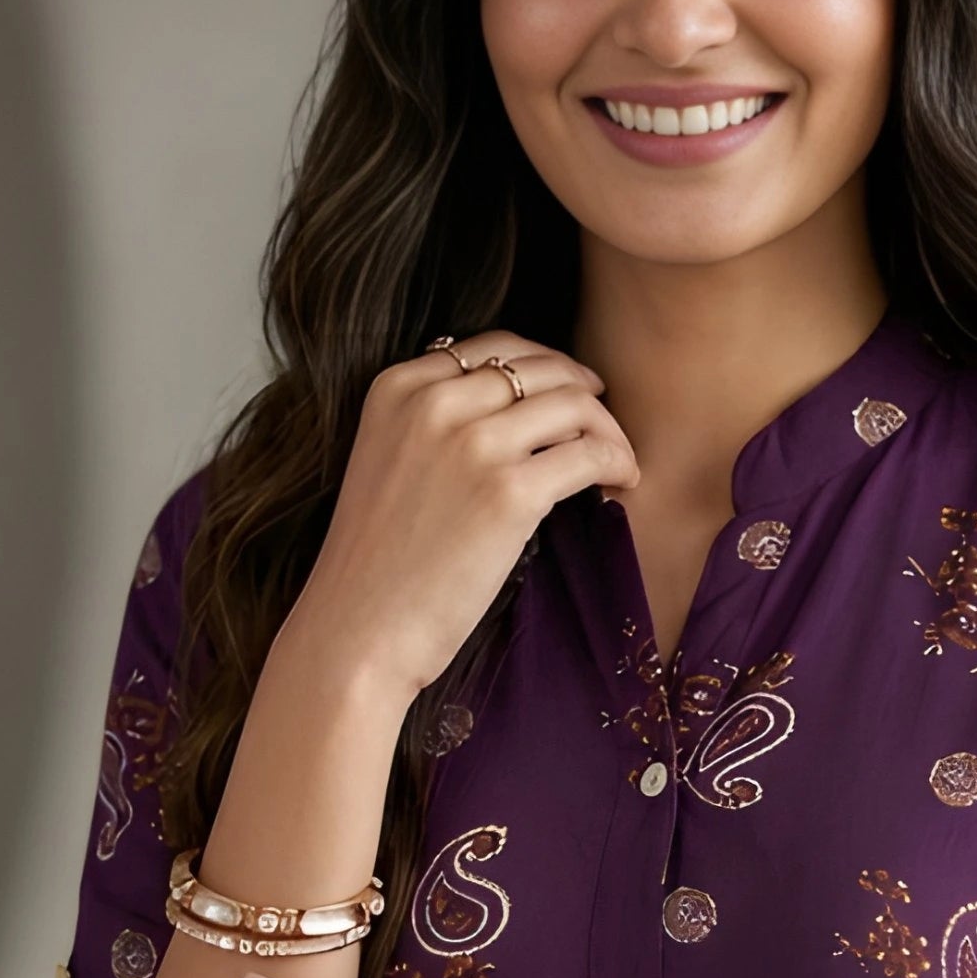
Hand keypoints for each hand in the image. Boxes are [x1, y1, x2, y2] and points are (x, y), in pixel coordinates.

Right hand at [284, 326, 638, 702]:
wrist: (356, 630)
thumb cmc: (377, 564)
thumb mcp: (388, 460)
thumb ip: (435, 422)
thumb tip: (522, 409)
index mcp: (399, 387)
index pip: (495, 347)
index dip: (545, 368)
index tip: (569, 396)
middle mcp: (434, 403)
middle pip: (541, 369)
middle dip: (584, 394)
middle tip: (602, 430)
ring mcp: (472, 445)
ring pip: (574, 404)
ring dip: (608, 432)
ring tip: (615, 464)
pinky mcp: (508, 492)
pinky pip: (590, 454)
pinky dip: (617, 464)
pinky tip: (620, 486)